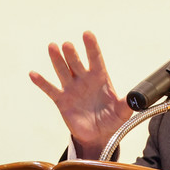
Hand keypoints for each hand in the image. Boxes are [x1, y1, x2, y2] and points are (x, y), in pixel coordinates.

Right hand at [29, 31, 132, 158]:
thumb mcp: (122, 113)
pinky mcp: (62, 100)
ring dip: (57, 60)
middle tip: (68, 45)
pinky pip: (50, 90)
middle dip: (72, 54)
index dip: (91, 47)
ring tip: (53, 47)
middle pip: (76, 63)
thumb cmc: (112, 120)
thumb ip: (126, 104)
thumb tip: (135, 98)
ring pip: (63, 71)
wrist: (99, 135)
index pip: (96, 59)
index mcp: (100, 78)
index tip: (87, 34)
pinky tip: (33, 74)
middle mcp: (84, 80)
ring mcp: (72, 88)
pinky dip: (42, 82)